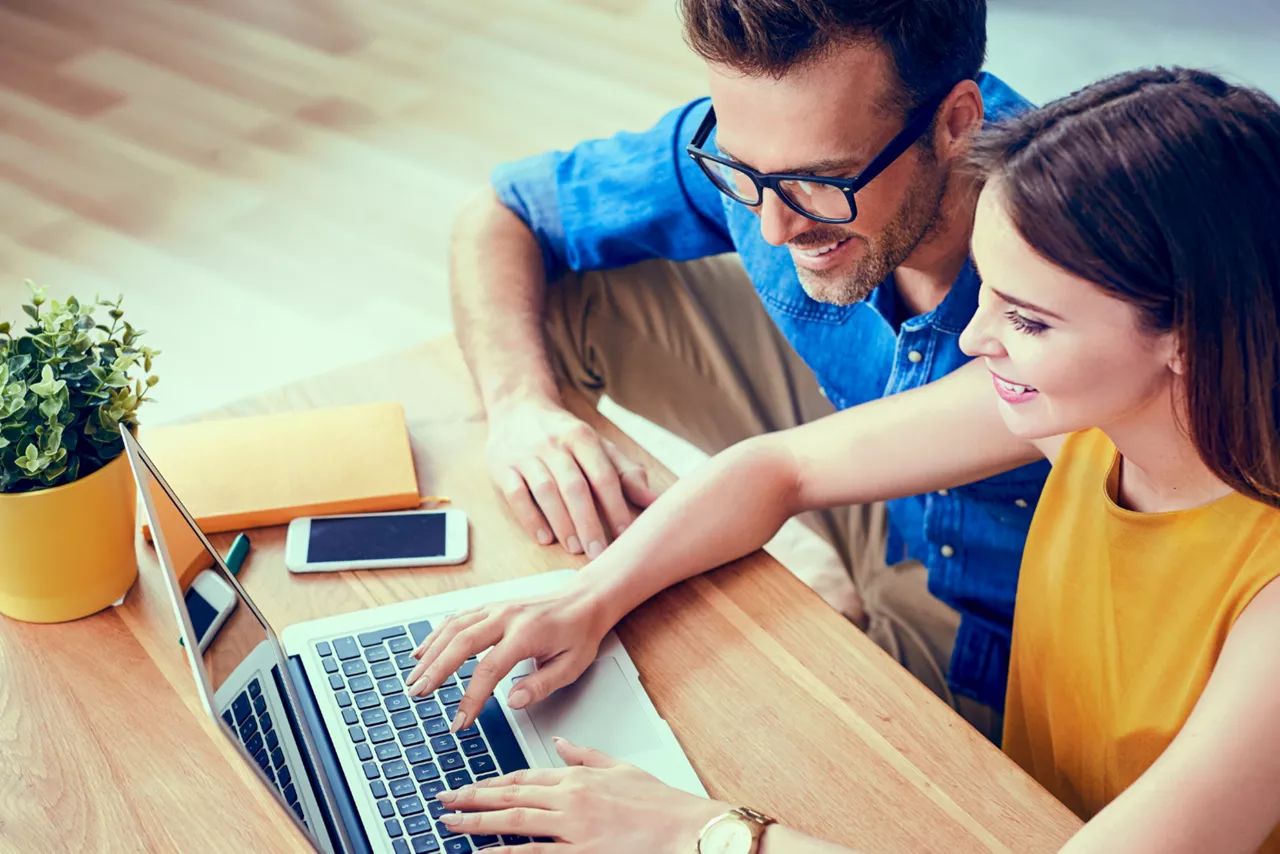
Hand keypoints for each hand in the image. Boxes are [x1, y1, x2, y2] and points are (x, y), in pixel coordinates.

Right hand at [405, 580, 616, 730]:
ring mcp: (496, 608)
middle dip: (436, 670)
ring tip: (414, 678)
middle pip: (461, 643)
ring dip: (430, 653)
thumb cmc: (579, 633)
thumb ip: (541, 685)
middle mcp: (507, 617)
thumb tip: (511, 701)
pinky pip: (457, 619)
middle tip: (419, 694)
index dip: (471, 697)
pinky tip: (422, 651)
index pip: (489, 668)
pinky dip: (436, 635)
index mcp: (526, 634)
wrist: (584, 600)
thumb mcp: (572, 666)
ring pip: (454, 628)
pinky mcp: (491, 607)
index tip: (460, 720)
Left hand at [436, 738, 729, 852]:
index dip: (492, 781)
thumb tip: (560, 743)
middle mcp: (571, 798)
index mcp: (578, 777)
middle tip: (443, 800)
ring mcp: (573, 828)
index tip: (469, 785)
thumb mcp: (620, 768)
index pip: (524, 776)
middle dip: (472, 797)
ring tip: (451, 824)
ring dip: (477, 823)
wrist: (685, 829)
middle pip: (510, 795)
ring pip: (514, 821)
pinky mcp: (580, 853)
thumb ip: (585, 755)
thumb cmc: (658, 803)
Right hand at [485, 398, 656, 556]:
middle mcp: (554, 445)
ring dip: (562, 523)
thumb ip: (626, 473)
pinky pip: (516, 494)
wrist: (517, 406)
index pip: (603, 476)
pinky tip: (544, 538)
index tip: (625, 536)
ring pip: (546, 492)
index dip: (615, 507)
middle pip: (575, 487)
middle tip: (598, 554)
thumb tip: (654, 501)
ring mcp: (526, 455)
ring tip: (575, 549)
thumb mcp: (598, 446)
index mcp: (582, 438)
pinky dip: (530, 518)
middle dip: (589, 523)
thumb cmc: (565, 436)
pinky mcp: (502, 466)